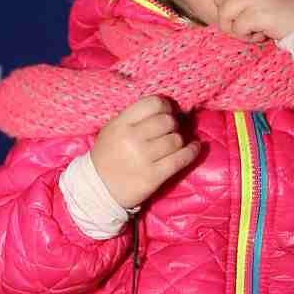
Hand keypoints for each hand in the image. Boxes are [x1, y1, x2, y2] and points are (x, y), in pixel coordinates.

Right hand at [88, 96, 199, 210]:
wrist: (99, 189)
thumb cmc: (108, 156)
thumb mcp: (113, 129)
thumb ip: (135, 118)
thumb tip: (168, 109)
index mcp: (120, 124)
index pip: (153, 104)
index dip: (166, 106)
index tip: (168, 111)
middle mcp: (132, 139)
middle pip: (167, 121)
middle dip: (173, 124)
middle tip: (171, 130)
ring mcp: (143, 158)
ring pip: (176, 140)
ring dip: (180, 140)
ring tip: (177, 142)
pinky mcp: (154, 176)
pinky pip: (181, 159)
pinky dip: (192, 151)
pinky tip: (194, 147)